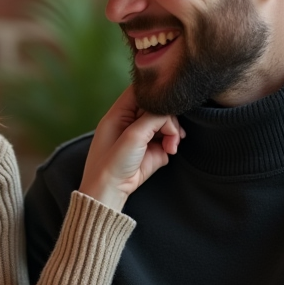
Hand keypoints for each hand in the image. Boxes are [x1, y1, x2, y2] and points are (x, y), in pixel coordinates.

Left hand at [79, 87, 183, 211]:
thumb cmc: (111, 164)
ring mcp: (141, 137)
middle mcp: (130, 123)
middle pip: (156, 108)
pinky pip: (168, 140)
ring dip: (173, 131)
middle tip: (172, 131)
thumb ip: (152, 118)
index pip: (138, 91)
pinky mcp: (151, 151)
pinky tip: (170, 150)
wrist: (110, 192)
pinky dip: (172, 143)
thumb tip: (170, 112)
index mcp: (118, 114)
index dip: (155, 91)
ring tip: (172, 145)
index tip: (170, 96)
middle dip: (168, 118)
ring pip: (165, 124)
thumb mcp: (132, 136)